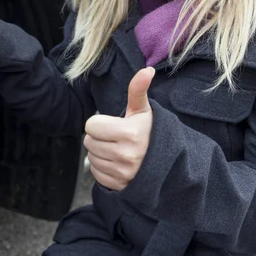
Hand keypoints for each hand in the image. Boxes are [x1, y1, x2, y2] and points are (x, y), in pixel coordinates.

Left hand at [84, 67, 154, 190]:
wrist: (166, 163)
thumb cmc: (150, 131)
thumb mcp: (143, 110)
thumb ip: (138, 90)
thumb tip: (147, 70)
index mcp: (129, 133)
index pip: (91, 125)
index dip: (101, 123)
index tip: (115, 124)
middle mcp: (125, 155)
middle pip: (88, 141)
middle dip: (99, 137)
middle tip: (116, 137)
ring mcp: (122, 173)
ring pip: (91, 157)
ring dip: (100, 152)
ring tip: (117, 149)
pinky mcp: (119, 186)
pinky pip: (95, 172)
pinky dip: (102, 167)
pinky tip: (116, 162)